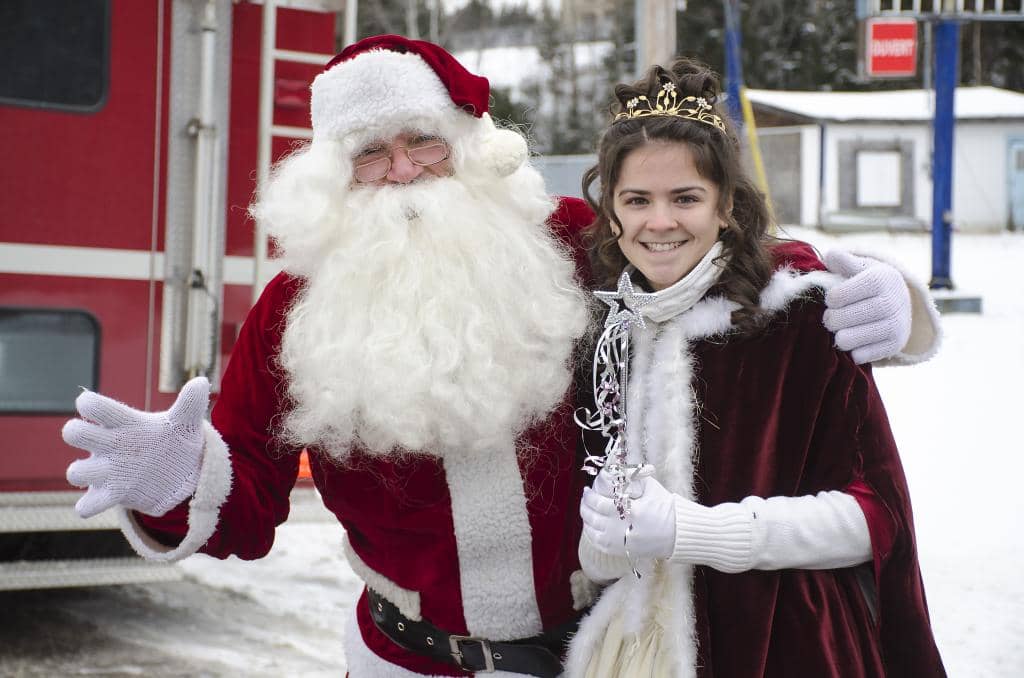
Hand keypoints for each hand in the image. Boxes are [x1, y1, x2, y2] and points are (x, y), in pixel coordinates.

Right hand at [63, 377, 209, 517]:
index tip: (92, 405)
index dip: (89, 404)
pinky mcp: (110, 495)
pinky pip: (86, 505)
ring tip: (111, 471)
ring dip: (85, 471)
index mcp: (123, 423)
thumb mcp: (185, 422)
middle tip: (101, 438)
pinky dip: (90, 506)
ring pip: (76, 472)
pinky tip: (110, 498)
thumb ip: (191, 403)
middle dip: (76, 432)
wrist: (180, 471)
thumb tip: (202, 382)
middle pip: (74, 433)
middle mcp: (109, 445)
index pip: (96, 407)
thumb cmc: (174, 440)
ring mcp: (106, 471)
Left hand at [580, 466, 676, 560]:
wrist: (678, 532)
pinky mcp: (622, 551)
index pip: (598, 504)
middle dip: (584, 506)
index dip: (588, 496)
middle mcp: (620, 529)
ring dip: (586, 520)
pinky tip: (591, 527)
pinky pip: (598, 544)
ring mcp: (619, 542)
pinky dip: (591, 534)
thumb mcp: (650, 487)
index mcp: (628, 511)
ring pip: (592, 532)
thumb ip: (633, 477)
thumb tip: (615, 468)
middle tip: (585, 498)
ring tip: (586, 511)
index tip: (586, 489)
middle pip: (591, 518)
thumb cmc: (665, 507)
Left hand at [823, 250, 911, 364]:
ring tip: (839, 330)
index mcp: (881, 279)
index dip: (834, 297)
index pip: (847, 292)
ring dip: (840, 336)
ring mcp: (896, 325)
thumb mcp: (859, 267)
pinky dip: (853, 351)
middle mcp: (893, 302)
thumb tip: (830, 255)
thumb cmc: (869, 283)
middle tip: (829, 318)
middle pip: (849, 316)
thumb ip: (843, 261)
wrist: (900, 301)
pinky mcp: (895, 345)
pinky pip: (862, 355)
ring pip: (851, 338)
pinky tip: (854, 341)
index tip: (831, 299)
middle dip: (832, 319)